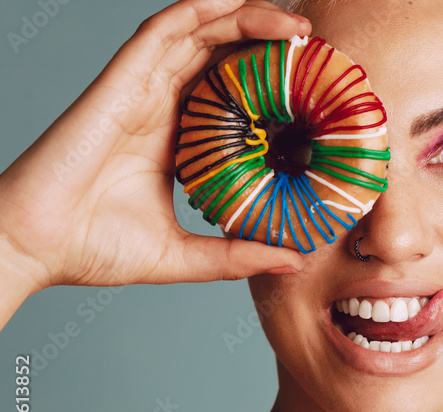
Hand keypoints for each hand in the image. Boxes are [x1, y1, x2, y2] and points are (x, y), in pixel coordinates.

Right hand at [0, 0, 309, 295]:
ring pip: (199, 33)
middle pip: (221, 57)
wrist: (34, 246)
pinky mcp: (121, 81)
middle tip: (313, 48)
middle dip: (268, 44)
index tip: (315, 93)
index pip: (232, 97)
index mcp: (176, 141)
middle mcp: (161, 108)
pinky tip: (240, 6)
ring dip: (246, 19)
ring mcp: (140, 90)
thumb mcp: (184, 255)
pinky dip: (202, 11)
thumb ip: (237, 255)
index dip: (270, 86)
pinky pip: (164, 29)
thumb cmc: (93, 249)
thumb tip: (294, 261)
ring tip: (293, 25)